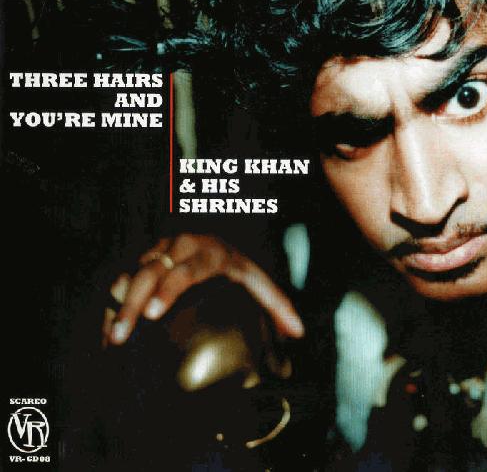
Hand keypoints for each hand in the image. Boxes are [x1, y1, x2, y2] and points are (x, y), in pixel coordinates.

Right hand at [103, 234, 304, 345]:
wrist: (214, 230)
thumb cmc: (235, 259)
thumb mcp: (257, 277)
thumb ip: (276, 303)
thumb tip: (298, 332)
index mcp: (206, 253)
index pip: (185, 270)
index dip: (169, 288)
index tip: (156, 313)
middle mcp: (177, 249)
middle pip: (150, 274)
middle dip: (133, 305)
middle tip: (121, 337)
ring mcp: (157, 251)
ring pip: (131, 273)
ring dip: (118, 304)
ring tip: (109, 338)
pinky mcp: (144, 257)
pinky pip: (122, 276)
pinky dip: (113, 300)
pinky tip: (106, 328)